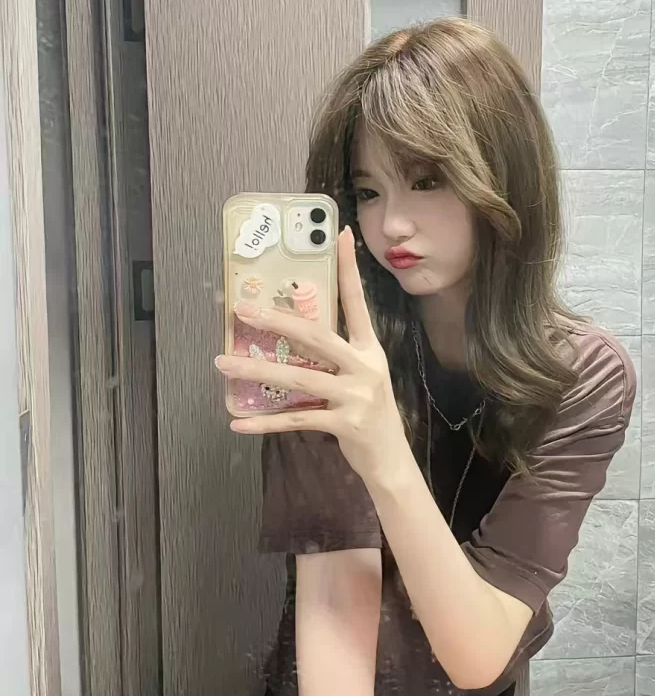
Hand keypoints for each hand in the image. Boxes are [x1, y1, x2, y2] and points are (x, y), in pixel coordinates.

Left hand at [215, 227, 406, 481]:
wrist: (390, 460)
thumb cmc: (369, 412)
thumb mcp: (361, 376)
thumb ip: (335, 356)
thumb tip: (293, 332)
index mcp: (370, 349)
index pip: (358, 301)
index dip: (349, 268)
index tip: (339, 236)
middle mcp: (365, 366)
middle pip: (317, 335)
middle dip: (277, 320)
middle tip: (243, 309)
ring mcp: (356, 395)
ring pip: (300, 376)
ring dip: (257, 370)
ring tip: (223, 363)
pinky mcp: (344, 424)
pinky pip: (296, 419)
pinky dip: (264, 422)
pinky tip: (237, 423)